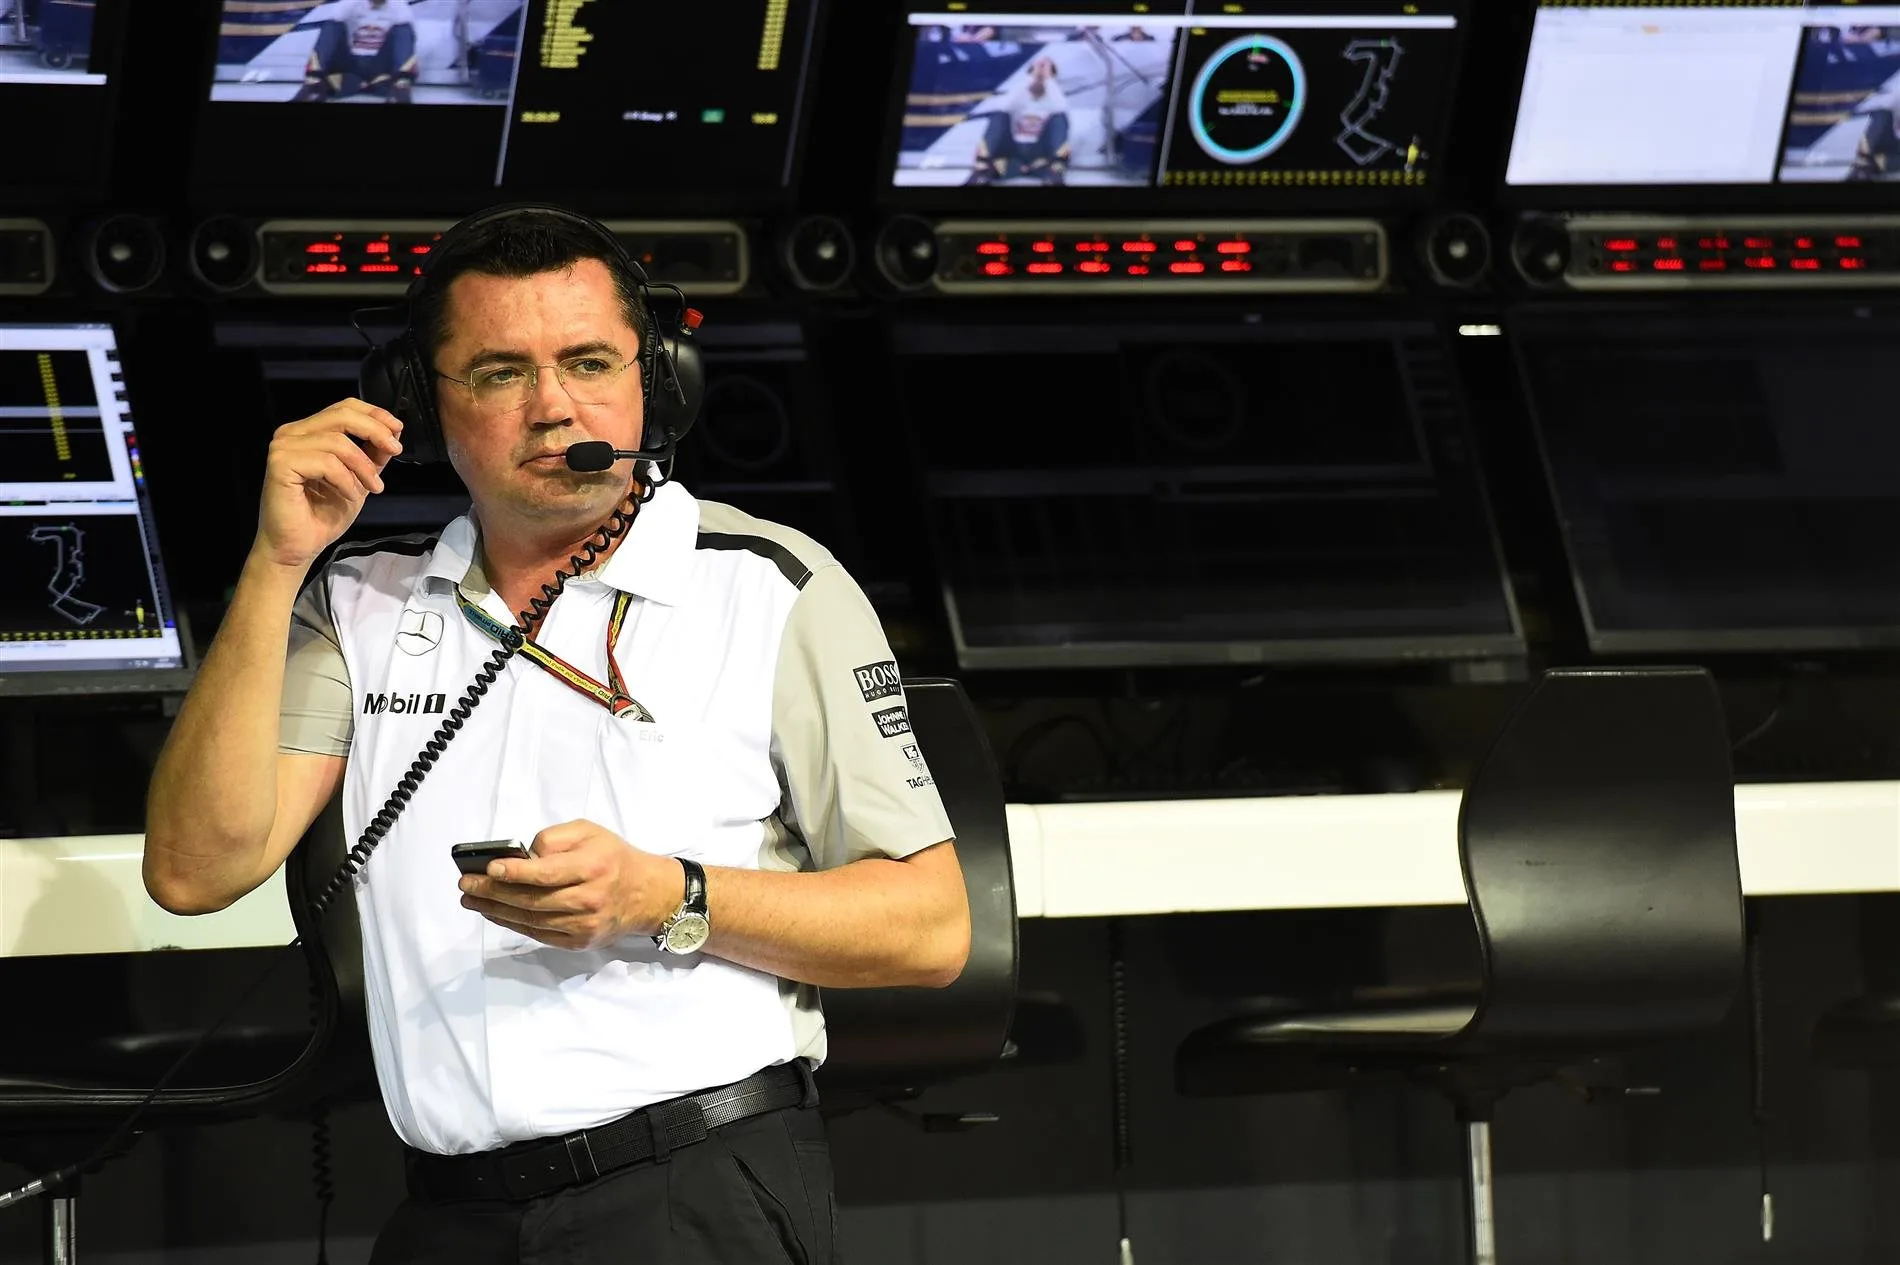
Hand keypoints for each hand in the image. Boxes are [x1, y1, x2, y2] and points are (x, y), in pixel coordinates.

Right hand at [254, 398, 403, 570]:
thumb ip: (372, 455)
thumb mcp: (358, 479)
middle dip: (375, 431)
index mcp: (307, 433)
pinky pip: (327, 462)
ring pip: (337, 441)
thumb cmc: (321, 516)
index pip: (343, 407)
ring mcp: (283, 447)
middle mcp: (291, 434)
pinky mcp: (280, 464)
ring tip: (372, 488)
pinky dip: (346, 480)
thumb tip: (393, 432)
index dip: (373, 413)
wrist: (297, 547)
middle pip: (341, 415)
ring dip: (363, 466)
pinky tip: (350, 495)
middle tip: (394, 450)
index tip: (397, 430)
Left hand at [456, 819, 684, 951]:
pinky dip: (513, 924)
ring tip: (471, 900)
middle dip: (494, 892)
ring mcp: (584, 925)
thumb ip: (555, 838)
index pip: (547, 872)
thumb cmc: (613, 857)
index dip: (515, 872)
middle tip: (466, 885)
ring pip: (531, 920)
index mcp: (594, 866)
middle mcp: (590, 898)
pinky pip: (539, 934)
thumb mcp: (590, 832)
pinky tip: (495, 913)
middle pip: (533, 899)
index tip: (489, 867)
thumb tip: (523, 855)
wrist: (647, 894)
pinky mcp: (580, 942)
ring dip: (496, 910)